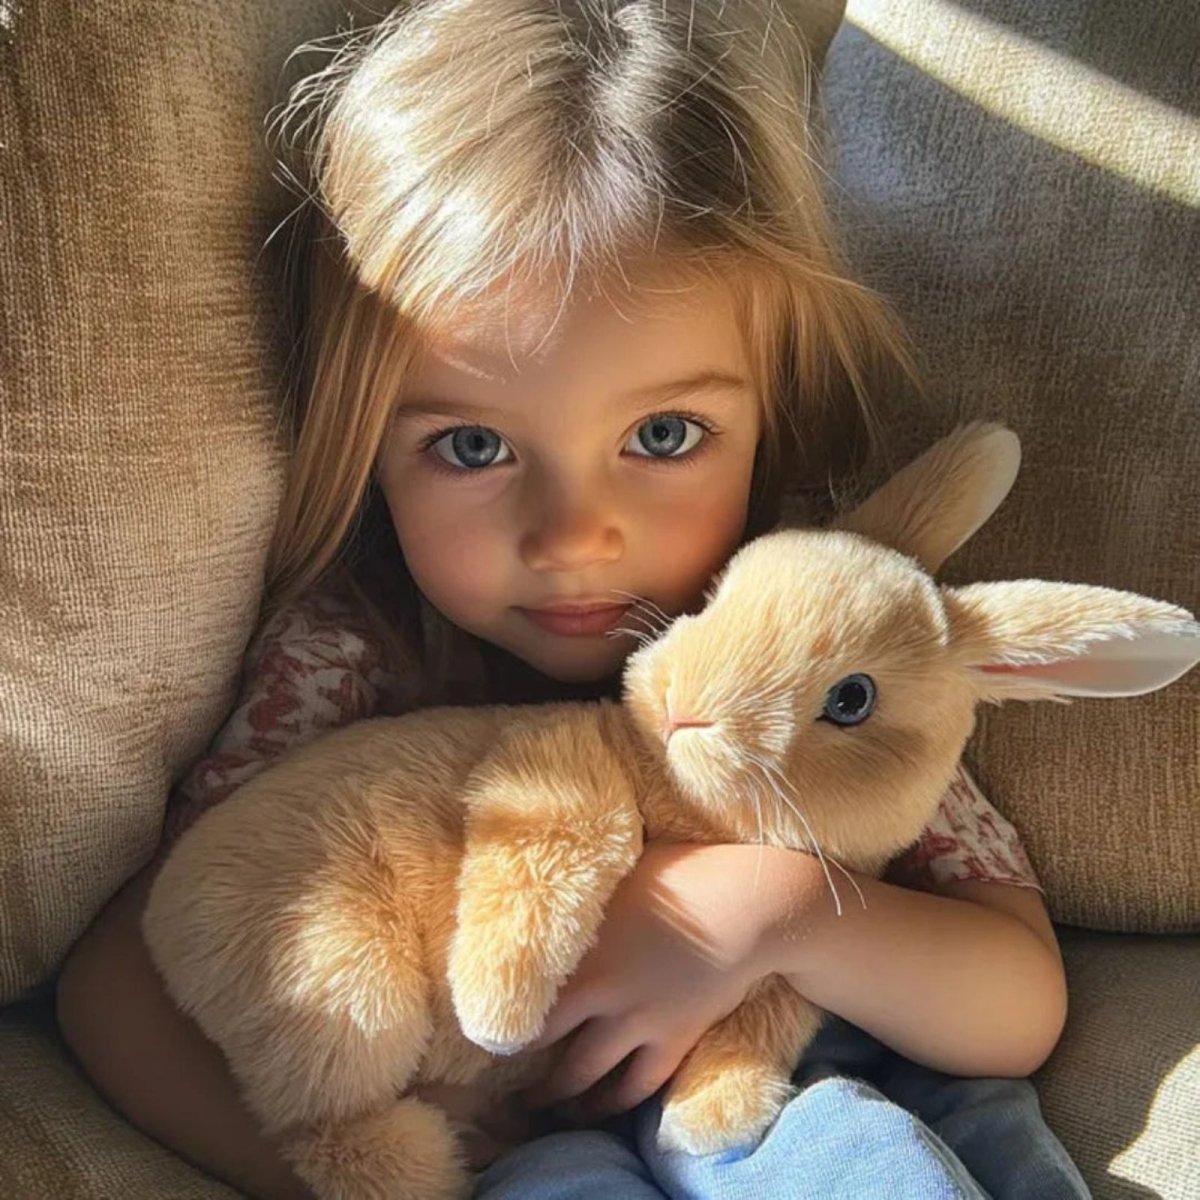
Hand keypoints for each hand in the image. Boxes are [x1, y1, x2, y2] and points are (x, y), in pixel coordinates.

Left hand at [520, 841, 800, 1122]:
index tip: (478, 1024)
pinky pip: (635, 1086)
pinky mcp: (671, 1040)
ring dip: (557, 1095)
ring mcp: (636, 1020)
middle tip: (496, 1075)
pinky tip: (595, 1111)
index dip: (495, 1011)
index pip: (519, 990)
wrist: (745, 904)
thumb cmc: (682, 872)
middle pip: (542, 1040)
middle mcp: (599, 990)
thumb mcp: (620, 870)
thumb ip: (586, 892)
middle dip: (517, 1062)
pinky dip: (611, 1103)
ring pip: (583, 1073)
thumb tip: (552, 878)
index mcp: (579, 947)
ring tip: (539, 1107)